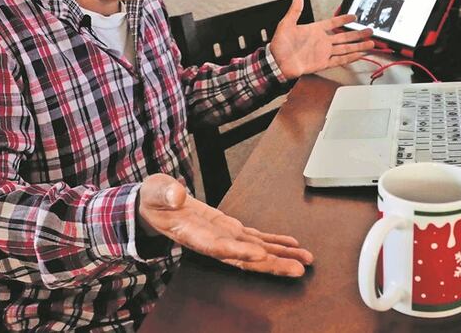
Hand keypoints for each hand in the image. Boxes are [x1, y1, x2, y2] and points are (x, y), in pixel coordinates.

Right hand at [137, 174, 312, 276]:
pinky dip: (274, 242)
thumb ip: (164, 194)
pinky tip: (292, 245)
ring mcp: (223, 237)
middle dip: (271, 264)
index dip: (239, 252)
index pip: (217, 247)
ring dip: (280, 256)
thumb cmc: (154, 200)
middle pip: (244, 257)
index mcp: (192, 234)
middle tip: (297, 269)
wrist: (155, 207)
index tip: (261, 255)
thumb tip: (177, 195)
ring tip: (305, 260)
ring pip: (255, 251)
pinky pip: (255, 238)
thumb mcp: (155, 191)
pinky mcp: (230, 229)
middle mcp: (211, 241)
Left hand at [269, 0, 374, 79]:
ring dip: (358, 46)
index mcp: (314, 30)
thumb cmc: (279, 45)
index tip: (354, 16)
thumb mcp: (286, 24)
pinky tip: (359, 55)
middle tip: (369, 30)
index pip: (333, 23)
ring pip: (345, 48)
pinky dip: (350, 58)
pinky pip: (339, 60)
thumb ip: (295, 10)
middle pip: (344, 36)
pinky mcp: (322, 63)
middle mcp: (321, 41)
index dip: (343, 19)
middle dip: (357, 34)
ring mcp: (323, 53)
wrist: (276, 63)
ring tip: (371, 43)